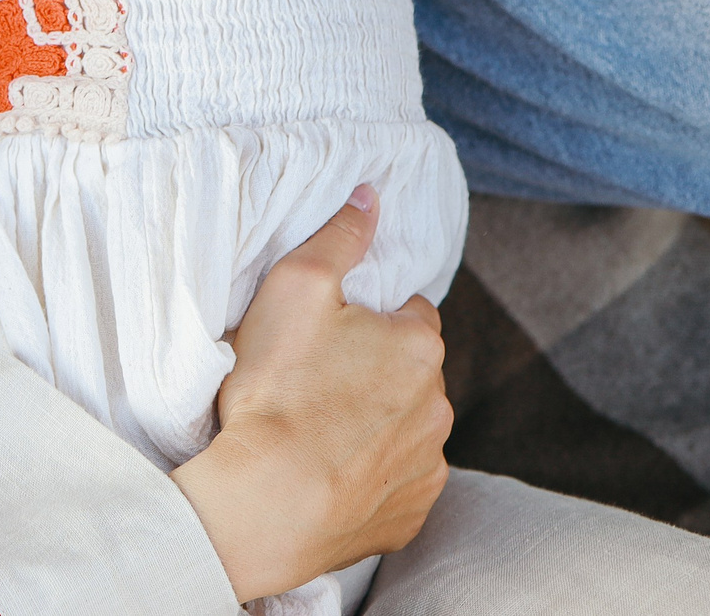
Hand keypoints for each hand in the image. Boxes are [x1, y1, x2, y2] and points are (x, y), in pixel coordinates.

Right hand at [171, 186, 452, 600]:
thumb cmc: (278, 390)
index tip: (329, 335)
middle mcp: (440, 405)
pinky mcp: (412, 513)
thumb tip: (370, 196)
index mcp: (419, 344)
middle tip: (315, 380)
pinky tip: (329, 472)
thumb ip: (340, 236)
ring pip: (407, 427)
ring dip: (376, 424)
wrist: (269, 501)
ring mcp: (428, 464)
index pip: (409, 313)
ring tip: (317, 430)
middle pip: (411, 372)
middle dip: (375, 371)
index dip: (368, 319)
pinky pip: (397, 482)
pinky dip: (371, 475)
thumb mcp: (295, 287)